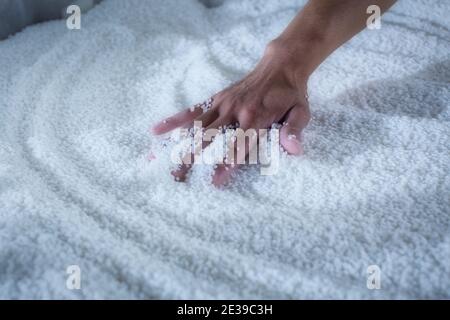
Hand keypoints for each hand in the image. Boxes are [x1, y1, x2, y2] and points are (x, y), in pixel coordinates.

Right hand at [152, 42, 309, 186]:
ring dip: (182, 146)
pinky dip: (175, 120)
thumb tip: (294, 150)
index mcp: (256, 118)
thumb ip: (294, 130)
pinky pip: (194, 110)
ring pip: (198, 127)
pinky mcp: (217, 99)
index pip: (239, 145)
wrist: (280, 66)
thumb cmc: (290, 94)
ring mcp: (223, 104)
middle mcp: (236, 112)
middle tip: (178, 179)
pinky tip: (158, 130)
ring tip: (168, 164)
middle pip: (211, 138)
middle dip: (194, 159)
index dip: (227, 164)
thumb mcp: (301, 111)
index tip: (214, 181)